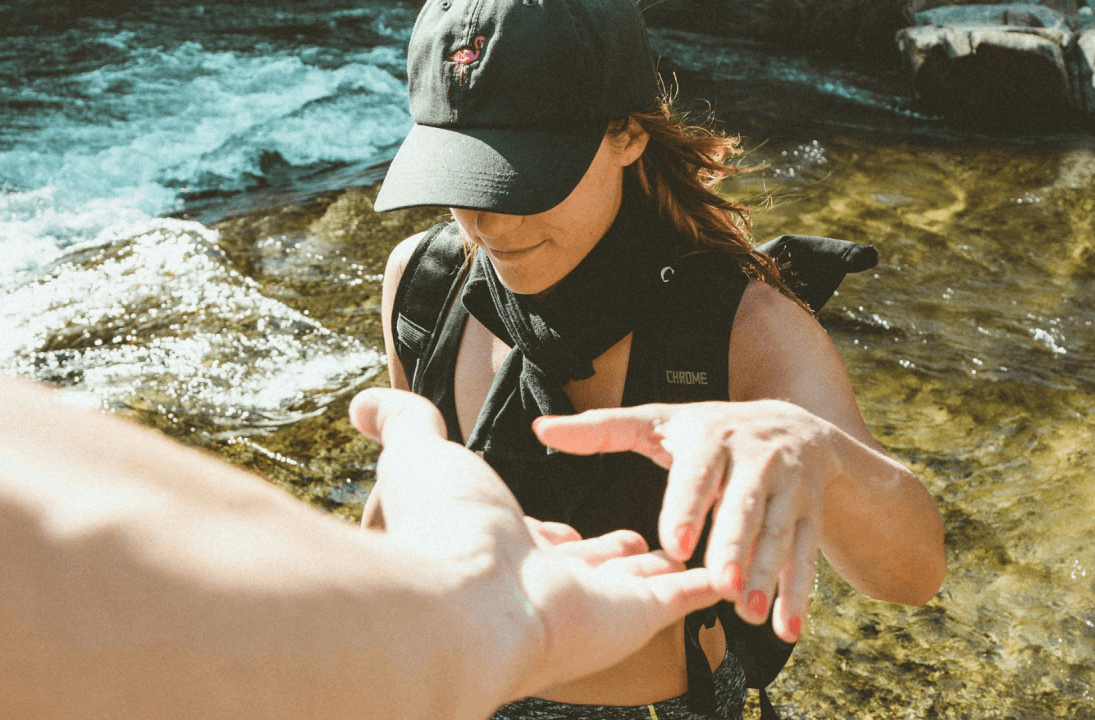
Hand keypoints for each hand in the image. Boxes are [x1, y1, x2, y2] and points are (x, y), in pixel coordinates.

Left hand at [349, 389, 725, 699]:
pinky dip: (709, 587)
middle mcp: (552, 582)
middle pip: (597, 567)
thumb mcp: (420, 455)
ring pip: (644, 583)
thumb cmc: (445, 526)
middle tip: (650, 542)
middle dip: (619, 556)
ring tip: (703, 556)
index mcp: (508, 549)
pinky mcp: (637, 613)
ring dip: (669, 568)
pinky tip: (732, 580)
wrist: (470, 597)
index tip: (570, 531)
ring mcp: (597, 603)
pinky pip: (683, 597)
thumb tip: (362, 403)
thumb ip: (401, 423)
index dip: (560, 534)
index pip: (543, 543)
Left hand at [533, 400, 841, 642]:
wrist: (798, 427)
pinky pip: (806, 554)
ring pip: (778, 533)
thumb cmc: (711, 430)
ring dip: (766, 574)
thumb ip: (601, 430)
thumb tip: (540, 430)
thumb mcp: (658, 422)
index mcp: (710, 437)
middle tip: (718, 584)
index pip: (698, 473)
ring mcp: (787, 487)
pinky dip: (798, 592)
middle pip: (744, 505)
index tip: (672, 545)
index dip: (687, 506)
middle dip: (734, 545)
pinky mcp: (810, 514)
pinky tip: (785, 627)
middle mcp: (754, 458)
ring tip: (748, 614)